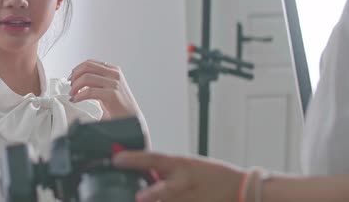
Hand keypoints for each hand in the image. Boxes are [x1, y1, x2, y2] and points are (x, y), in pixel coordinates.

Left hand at [69, 60, 142, 119]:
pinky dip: (79, 96)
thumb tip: (78, 79)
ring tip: (73, 95)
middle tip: (70, 86)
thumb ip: (96, 82)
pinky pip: (89, 91)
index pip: (90, 63)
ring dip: (75, 86)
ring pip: (86, 78)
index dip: (77, 69)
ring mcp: (114, 83)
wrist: (131, 121)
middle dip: (75, 76)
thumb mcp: (107, 89)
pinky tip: (76, 100)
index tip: (71, 78)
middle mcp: (114, 74)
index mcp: (113, 71)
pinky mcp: (112, 94)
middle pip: (87, 67)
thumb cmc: (119, 108)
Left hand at [113, 150, 243, 201]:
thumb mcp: (187, 165)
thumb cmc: (210, 175)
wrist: (239, 188)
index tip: (116, 159)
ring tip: (144, 199)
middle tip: (139, 197)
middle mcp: (185, 181)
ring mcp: (193, 198)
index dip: (134, 159)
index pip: (154, 159)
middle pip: (167, 189)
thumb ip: (165, 171)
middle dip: (154, 193)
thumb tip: (140, 171)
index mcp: (180, 164)